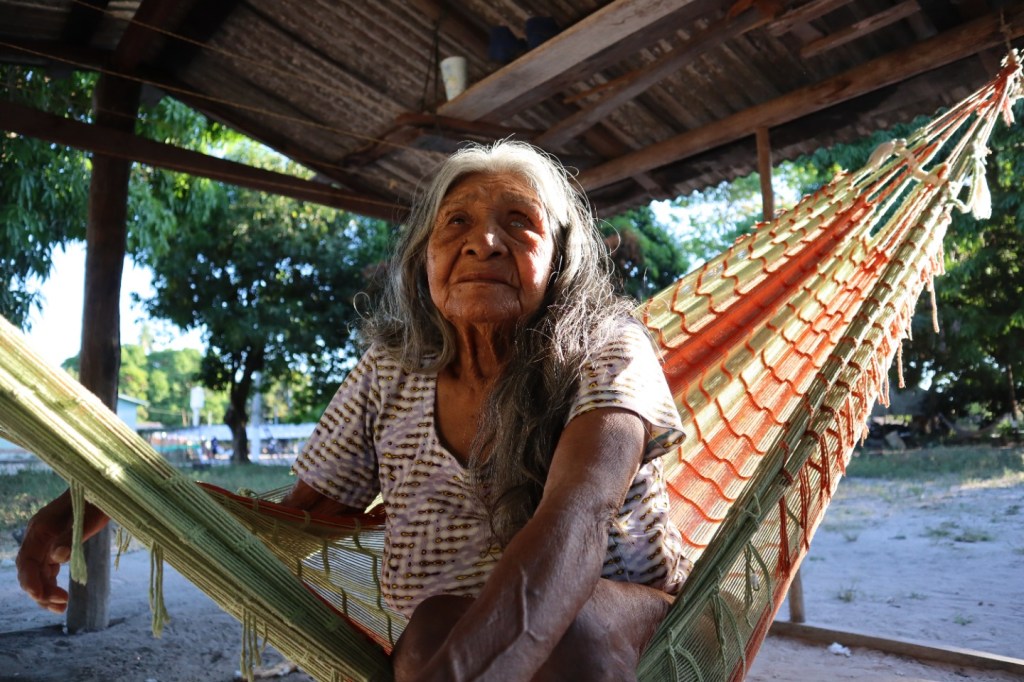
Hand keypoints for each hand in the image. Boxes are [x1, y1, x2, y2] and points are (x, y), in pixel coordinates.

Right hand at [16, 491, 107, 612]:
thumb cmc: (97, 500)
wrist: (104, 487)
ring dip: (45, 592)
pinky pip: (48, 569)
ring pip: (38, 573)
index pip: (27, 561)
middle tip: (62, 604)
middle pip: (29, 571)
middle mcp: (38, 537)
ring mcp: (46, 541)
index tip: (42, 597)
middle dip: (40, 591)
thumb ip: (72, 536)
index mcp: (40, 529)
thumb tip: (57, 558)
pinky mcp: (57, 545)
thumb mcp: (88, 517)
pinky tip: (62, 597)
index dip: (31, 581)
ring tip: (62, 607)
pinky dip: (52, 584)